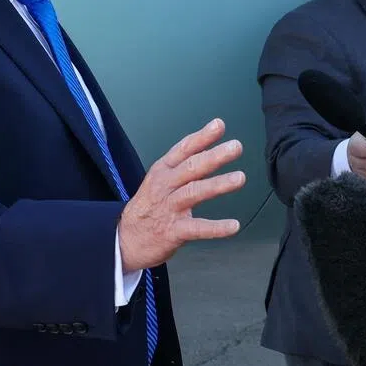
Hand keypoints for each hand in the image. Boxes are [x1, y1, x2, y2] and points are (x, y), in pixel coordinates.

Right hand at [118, 118, 244, 270]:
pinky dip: (216, 228)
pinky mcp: (173, 231)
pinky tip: (233, 226)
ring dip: (218, 184)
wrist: (125, 240)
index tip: (219, 125)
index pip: (183, 150)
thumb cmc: (149, 208)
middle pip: (191, 167)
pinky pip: (197, 228)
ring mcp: (169, 208)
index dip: (201, 137)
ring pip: (194, 192)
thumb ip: (183, 166)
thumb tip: (211, 150)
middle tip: (236, 147)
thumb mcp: (159, 181)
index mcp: (162, 171)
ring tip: (239, 178)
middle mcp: (165, 186)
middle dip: (214, 156)